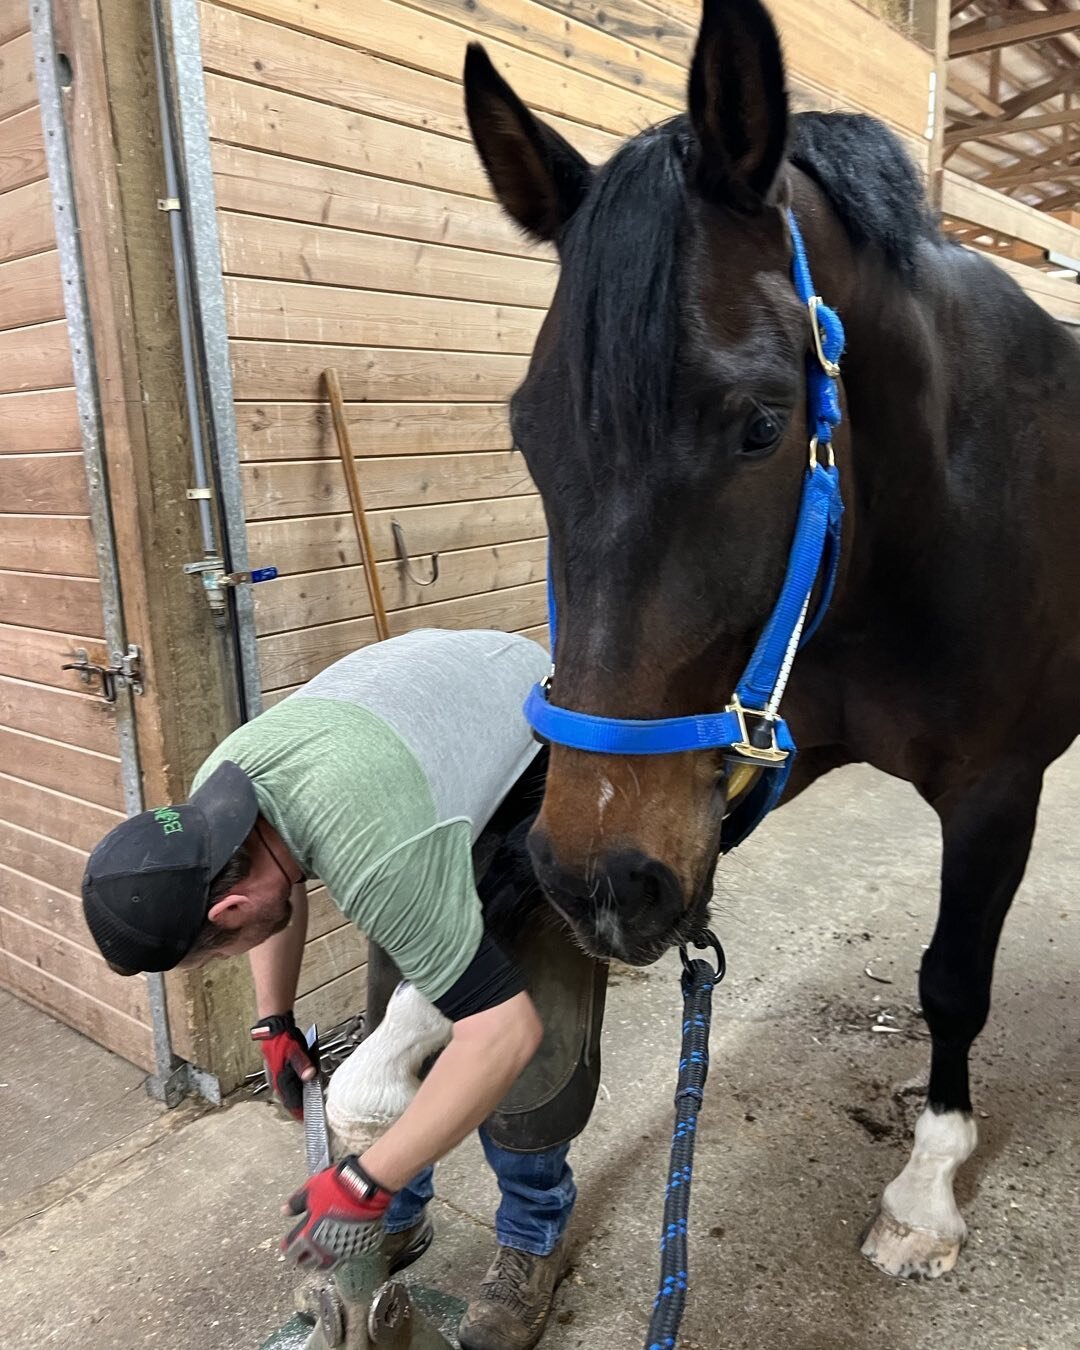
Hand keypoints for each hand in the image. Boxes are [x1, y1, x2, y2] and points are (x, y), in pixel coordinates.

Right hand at [250, 1012, 317, 1119]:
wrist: (274, 1028)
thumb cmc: (282, 1040)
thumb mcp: (295, 1052)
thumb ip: (302, 1064)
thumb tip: (310, 1075)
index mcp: (279, 1080)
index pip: (290, 1102)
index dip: (298, 1112)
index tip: (306, 1121)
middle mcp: (277, 1081)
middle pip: (290, 1100)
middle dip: (300, 1108)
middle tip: (311, 1115)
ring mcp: (279, 1076)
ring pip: (290, 1092)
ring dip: (299, 1099)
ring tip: (309, 1105)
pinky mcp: (282, 1070)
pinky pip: (291, 1084)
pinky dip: (299, 1089)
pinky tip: (306, 1088)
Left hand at [281, 1156, 393, 1270]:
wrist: (363, 1187)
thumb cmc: (336, 1187)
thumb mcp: (310, 1191)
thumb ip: (296, 1204)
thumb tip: (285, 1210)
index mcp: (309, 1235)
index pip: (293, 1249)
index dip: (287, 1248)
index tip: (285, 1246)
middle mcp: (324, 1247)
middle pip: (308, 1261)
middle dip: (300, 1259)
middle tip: (298, 1257)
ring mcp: (341, 1248)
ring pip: (326, 1265)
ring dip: (318, 1263)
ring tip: (315, 1260)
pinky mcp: (357, 1245)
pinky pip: (343, 1258)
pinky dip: (335, 1258)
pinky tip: (334, 1252)